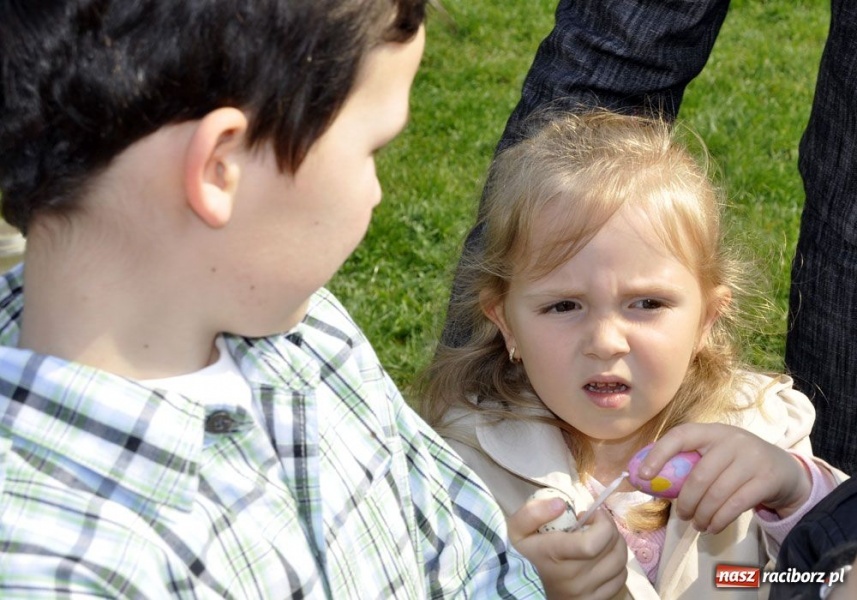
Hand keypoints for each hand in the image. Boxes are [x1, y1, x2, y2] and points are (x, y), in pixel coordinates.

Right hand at [508, 498, 627, 598]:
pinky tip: (601, 557)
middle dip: (610, 529)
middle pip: (612, 550)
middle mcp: (572, 579)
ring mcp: (585, 593)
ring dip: (615, 545)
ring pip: (620, 564)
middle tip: (596, 523)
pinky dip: (616, 564)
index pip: (592, 543)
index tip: (592, 514)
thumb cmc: (525, 554)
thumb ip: (532, 512)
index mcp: (553, 556)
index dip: (602, 524)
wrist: (523, 589)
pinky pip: (620, 580)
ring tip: (600, 538)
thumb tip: (561, 504)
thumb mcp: (517, 529)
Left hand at [636, 423, 810, 532]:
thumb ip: (687, 463)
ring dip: (702, 515)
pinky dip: (720, 520)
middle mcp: (732, 440)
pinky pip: (736, 505)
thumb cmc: (736, 463)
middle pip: (699, 476)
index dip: (659, 454)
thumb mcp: (715, 454)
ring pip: (717, 494)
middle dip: (686, 502)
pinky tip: (712, 527)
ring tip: (697, 525)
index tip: (642, 475)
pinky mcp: (767, 479)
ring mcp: (752, 458)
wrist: (783, 469)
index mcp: (711, 431)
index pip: (680, 436)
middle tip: (682, 516)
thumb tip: (646, 481)